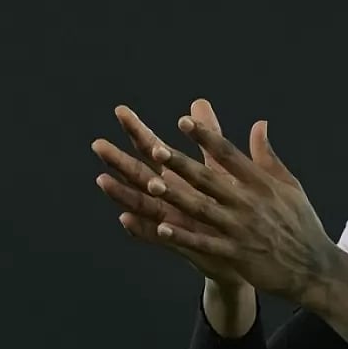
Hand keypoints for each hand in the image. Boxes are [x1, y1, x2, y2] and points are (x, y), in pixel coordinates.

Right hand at [92, 100, 249, 289]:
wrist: (249, 246)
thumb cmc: (230, 203)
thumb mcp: (220, 166)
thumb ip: (209, 135)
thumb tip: (199, 102)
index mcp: (178, 175)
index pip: (153, 148)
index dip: (138, 130)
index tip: (121, 110)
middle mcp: (169, 196)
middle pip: (139, 174)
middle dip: (118, 160)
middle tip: (98, 144)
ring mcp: (171, 219)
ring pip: (141, 204)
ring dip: (121, 193)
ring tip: (103, 180)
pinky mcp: (180, 241)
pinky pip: (155, 235)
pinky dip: (140, 228)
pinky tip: (125, 219)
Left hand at [94, 104, 336, 303]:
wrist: (315, 268)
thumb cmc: (301, 224)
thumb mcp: (291, 186)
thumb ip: (268, 157)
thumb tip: (259, 125)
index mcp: (262, 184)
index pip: (229, 155)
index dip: (205, 137)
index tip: (183, 122)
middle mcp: (249, 203)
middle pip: (209, 179)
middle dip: (181, 164)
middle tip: (155, 148)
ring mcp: (242, 229)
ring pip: (202, 209)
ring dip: (176, 197)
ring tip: (151, 184)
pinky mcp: (237, 254)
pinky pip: (205, 243)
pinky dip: (184, 237)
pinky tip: (162, 228)